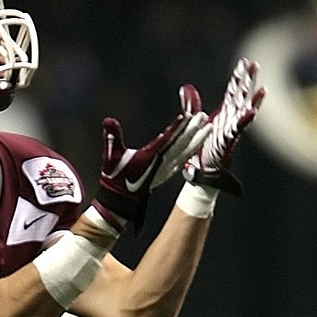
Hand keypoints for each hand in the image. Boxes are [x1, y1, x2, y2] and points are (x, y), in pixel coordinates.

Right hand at [91, 99, 208, 233]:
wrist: (120, 200)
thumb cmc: (116, 178)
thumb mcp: (110, 156)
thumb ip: (111, 136)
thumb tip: (108, 120)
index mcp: (149, 157)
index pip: (167, 139)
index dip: (178, 127)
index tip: (188, 116)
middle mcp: (161, 162)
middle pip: (180, 143)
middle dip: (192, 130)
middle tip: (203, 116)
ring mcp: (166, 169)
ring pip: (185, 151)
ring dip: (197, 139)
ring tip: (207, 128)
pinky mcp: (167, 173)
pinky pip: (183, 159)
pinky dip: (192, 150)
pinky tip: (198, 145)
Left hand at [183, 59, 264, 194]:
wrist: (201, 169)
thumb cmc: (202, 146)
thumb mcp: (194, 120)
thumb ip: (192, 104)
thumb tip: (186, 88)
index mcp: (223, 113)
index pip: (233, 90)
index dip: (238, 76)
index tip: (244, 62)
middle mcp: (230, 119)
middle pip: (242, 96)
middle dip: (248, 81)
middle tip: (255, 65)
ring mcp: (231, 129)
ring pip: (245, 111)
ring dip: (254, 101)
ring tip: (262, 89)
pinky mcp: (228, 140)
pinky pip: (239, 129)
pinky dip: (246, 120)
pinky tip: (252, 111)